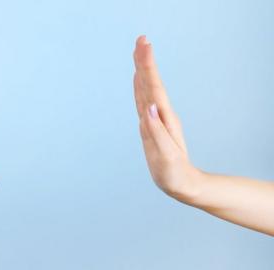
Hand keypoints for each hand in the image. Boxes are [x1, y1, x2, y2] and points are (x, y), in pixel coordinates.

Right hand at [133, 36, 200, 200]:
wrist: (182, 183)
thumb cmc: (174, 173)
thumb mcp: (166, 156)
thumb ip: (157, 132)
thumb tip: (148, 107)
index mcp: (163, 120)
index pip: (154, 88)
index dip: (147, 66)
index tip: (143, 46)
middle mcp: (160, 115)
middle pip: (151, 83)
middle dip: (145, 61)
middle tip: (140, 40)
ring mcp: (156, 119)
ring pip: (147, 89)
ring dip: (143, 69)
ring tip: (139, 52)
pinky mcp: (151, 125)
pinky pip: (144, 100)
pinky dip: (140, 86)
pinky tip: (138, 78)